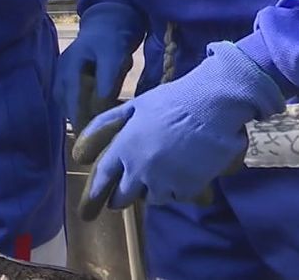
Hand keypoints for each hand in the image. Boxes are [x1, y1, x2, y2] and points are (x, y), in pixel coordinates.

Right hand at [54, 3, 144, 131]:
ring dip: (79, 117)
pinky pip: (71, 100)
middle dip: (79, 122)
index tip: (88, 139)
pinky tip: (92, 118)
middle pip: (66, 106)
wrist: (107, 24)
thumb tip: (100, 106)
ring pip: (67, 105)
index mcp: (68, 68)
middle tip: (93, 142)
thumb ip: (106, 80)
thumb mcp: (113, 57)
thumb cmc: (110, 40)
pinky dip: (80, 110)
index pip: (72, 100)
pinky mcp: (68, 80)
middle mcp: (60, 74)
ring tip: (93, 133)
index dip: (79, 120)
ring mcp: (61, 77)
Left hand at [72, 42, 284, 220]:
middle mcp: (139, 169)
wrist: (210, 107)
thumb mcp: (134, 106)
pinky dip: (177, 191)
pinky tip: (182, 177)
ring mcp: (163, 181)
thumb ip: (109, 121)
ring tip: (159, 180)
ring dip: (152, 192)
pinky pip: (176, 197)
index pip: (103, 175)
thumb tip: (87, 134)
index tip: (96, 197)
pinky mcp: (187, 188)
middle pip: (124, 196)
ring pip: (151, 198)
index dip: (98, 188)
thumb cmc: (171, 101)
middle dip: (122, 197)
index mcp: (123, 148)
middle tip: (126, 195)